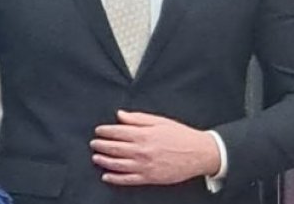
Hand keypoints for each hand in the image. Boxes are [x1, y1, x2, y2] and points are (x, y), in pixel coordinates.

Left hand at [90, 110, 219, 185]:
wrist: (199, 153)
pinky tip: (106, 176)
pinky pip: (128, 179)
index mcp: (144, 134)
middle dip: (101, 145)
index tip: (98, 131)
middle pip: (114, 148)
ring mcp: (145, 165)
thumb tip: (120, 115)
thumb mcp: (159, 121)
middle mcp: (142, 150)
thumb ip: (137, 118)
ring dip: (104, 161)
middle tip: (93, 144)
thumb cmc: (180, 135)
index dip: (105, 131)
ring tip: (95, 158)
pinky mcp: (150, 178)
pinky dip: (115, 178)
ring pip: (118, 164)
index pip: (117, 132)